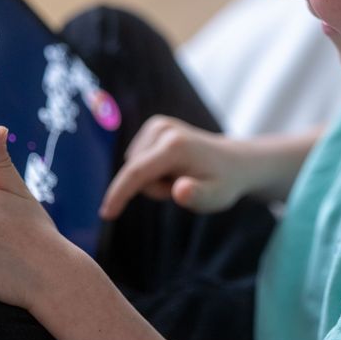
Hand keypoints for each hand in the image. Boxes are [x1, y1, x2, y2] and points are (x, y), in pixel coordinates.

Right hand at [100, 116, 256, 219]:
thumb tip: (180, 190)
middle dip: (153, 188)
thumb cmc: (224, 182)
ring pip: (134, 166)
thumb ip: (196, 196)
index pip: (136, 173)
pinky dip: (152, 169)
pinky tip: (174, 168)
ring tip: (180, 176)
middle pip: (134, 172)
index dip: (118, 194)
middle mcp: (162, 129)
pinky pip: (137, 159)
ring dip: (153, 180)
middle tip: (183, 186)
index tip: (106, 214)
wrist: (234, 161)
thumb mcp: (215, 197)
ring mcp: (157, 125)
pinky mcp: (154, 126)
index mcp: (175, 146)